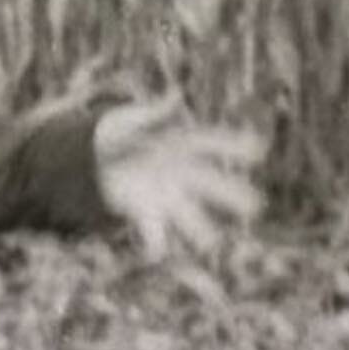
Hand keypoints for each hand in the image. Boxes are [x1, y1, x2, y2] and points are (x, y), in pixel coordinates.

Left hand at [93, 96, 264, 259]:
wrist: (90, 159)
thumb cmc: (117, 134)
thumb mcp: (128, 119)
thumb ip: (151, 113)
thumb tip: (174, 94)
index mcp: (179, 143)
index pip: (211, 142)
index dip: (235, 146)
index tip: (258, 151)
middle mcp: (179, 172)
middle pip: (210, 183)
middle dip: (231, 195)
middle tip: (256, 207)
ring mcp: (166, 194)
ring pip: (189, 214)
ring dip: (199, 229)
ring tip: (212, 243)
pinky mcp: (145, 212)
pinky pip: (154, 231)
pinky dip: (155, 244)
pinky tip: (157, 255)